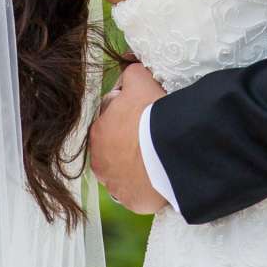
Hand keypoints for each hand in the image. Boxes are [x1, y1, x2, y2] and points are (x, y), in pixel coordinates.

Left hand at [89, 60, 169, 213]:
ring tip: (156, 159)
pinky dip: (146, 187)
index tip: (144, 119)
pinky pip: (137, 194)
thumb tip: (127, 64)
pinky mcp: (131, 202)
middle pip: (114, 151)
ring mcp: (115, 185)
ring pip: (123, 173)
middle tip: (151, 139)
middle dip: (128, 145)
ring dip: (135, 167)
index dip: (128, 119)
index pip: (110, 124)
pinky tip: (159, 176)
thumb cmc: (152, 115)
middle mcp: (100, 162)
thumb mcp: (140, 81)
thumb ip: (130, 73)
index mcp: (98, 132)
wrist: (168, 152)